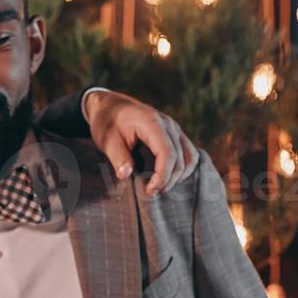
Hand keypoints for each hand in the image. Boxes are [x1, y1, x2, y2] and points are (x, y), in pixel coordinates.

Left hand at [82, 90, 196, 194]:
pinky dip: (183, 168)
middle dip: (168, 180)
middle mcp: (168, 124)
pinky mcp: (175, 134)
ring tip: (159, 186)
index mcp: (152, 123)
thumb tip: (125, 175)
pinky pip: (188, 153)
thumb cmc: (107, 121)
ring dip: (178, 176)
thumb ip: (117, 157)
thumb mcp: (107, 139)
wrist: (110, 105)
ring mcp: (174, 128)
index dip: (162, 176)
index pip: (168, 154)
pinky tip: (168, 177)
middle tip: (150, 192)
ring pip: (189, 157)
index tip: (149, 190)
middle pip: (180, 159)